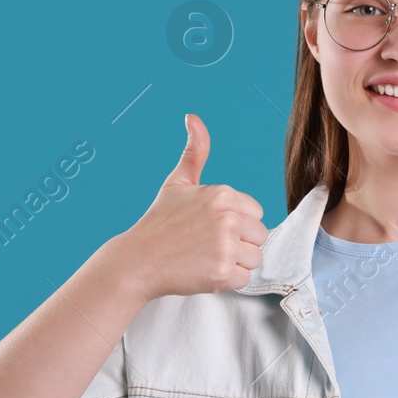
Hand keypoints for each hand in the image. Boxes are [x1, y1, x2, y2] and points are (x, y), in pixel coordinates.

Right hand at [109, 113, 269, 301]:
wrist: (137, 261)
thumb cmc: (159, 222)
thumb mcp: (177, 182)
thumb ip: (194, 152)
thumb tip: (193, 117)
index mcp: (222, 194)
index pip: (256, 212)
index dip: (236, 223)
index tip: (211, 227)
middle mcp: (227, 217)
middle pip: (260, 235)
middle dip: (239, 243)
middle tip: (208, 245)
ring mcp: (225, 246)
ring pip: (255, 257)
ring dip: (235, 262)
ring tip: (207, 257)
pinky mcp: (222, 272)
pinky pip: (244, 278)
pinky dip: (227, 280)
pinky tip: (205, 271)